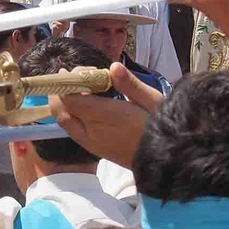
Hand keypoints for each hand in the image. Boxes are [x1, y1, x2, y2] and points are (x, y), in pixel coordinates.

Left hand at [47, 65, 161, 166]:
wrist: (169, 161)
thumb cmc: (164, 126)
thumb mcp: (153, 101)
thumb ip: (130, 84)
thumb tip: (113, 66)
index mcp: (107, 117)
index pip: (72, 100)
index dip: (68, 83)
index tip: (74, 69)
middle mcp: (94, 133)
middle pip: (62, 113)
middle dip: (59, 94)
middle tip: (69, 76)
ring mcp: (93, 144)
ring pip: (66, 124)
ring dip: (65, 105)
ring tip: (77, 88)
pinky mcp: (97, 151)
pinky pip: (74, 132)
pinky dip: (72, 115)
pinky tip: (85, 105)